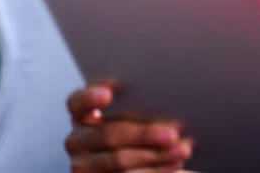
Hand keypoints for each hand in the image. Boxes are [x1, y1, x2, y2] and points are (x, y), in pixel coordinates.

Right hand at [65, 82, 193, 172]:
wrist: (130, 161)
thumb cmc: (135, 126)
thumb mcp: (128, 113)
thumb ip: (135, 103)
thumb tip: (161, 95)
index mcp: (80, 114)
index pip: (77, 102)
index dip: (90, 98)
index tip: (108, 94)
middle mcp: (77, 141)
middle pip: (108, 135)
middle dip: (144, 134)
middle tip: (173, 133)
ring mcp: (83, 166)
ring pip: (119, 160)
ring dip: (155, 156)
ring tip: (182, 150)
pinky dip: (154, 171)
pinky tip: (174, 166)